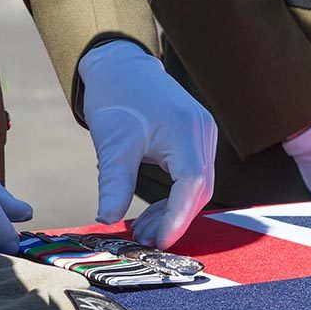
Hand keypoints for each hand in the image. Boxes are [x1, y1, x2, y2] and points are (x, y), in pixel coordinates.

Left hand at [79, 40, 216, 249]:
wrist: (120, 66)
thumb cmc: (116, 98)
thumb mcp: (112, 144)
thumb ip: (114, 184)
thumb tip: (107, 220)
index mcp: (185, 130)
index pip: (192, 184)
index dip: (178, 218)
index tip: (160, 243)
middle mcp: (202, 131)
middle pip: (199, 189)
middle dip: (174, 219)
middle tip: (145, 241)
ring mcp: (203, 134)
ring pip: (197, 186)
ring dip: (173, 211)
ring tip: (142, 231)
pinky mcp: (197, 138)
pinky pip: (193, 175)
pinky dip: (174, 197)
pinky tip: (152, 213)